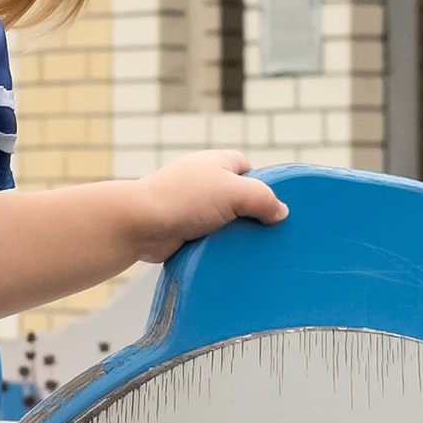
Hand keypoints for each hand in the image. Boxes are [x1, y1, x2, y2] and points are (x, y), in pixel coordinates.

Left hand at [126, 151, 286, 259]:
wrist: (141, 224)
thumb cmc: (186, 199)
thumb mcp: (234, 191)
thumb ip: (263, 198)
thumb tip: (281, 213)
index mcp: (217, 162)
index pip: (248, 168)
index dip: (263, 185)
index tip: (273, 207)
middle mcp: (204, 181)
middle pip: (239, 198)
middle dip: (252, 214)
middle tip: (268, 233)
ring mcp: (192, 206)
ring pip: (226, 221)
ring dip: (236, 235)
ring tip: (253, 251)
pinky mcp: (184, 230)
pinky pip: (210, 238)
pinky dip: (219, 247)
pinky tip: (232, 259)